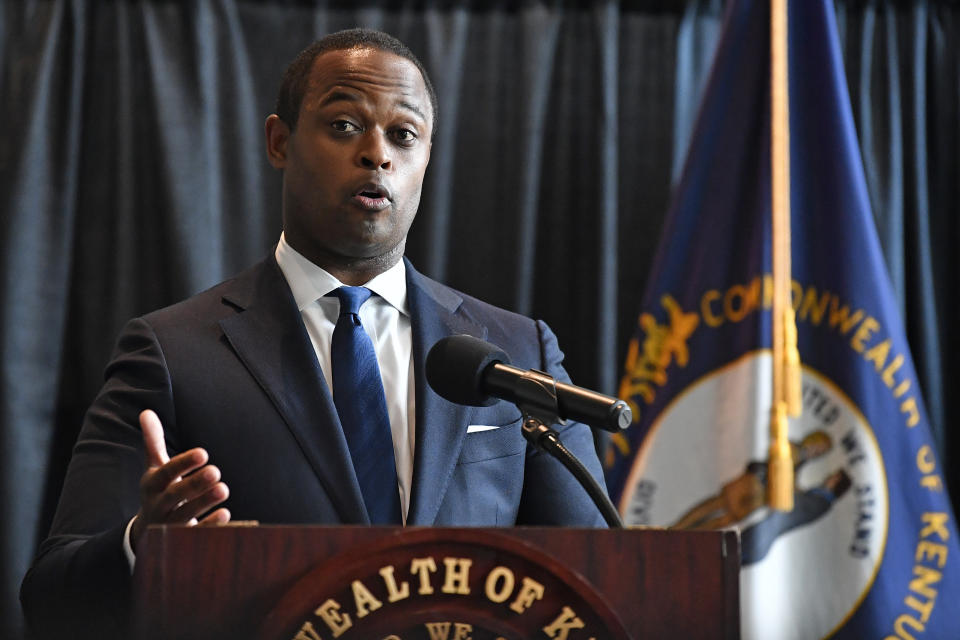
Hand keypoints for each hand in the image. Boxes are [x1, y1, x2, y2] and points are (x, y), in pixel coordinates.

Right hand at [130, 409, 229, 550]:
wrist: (149, 532)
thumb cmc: (160, 491)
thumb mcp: (155, 468)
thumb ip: (154, 442)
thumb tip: (147, 412)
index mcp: (152, 485)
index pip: (165, 473)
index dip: (182, 464)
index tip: (203, 453)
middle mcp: (158, 505)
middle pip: (174, 495)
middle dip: (194, 484)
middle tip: (216, 471)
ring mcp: (169, 525)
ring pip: (185, 515)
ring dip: (204, 502)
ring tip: (223, 488)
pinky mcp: (181, 540)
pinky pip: (195, 535)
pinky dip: (209, 526)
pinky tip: (225, 513)